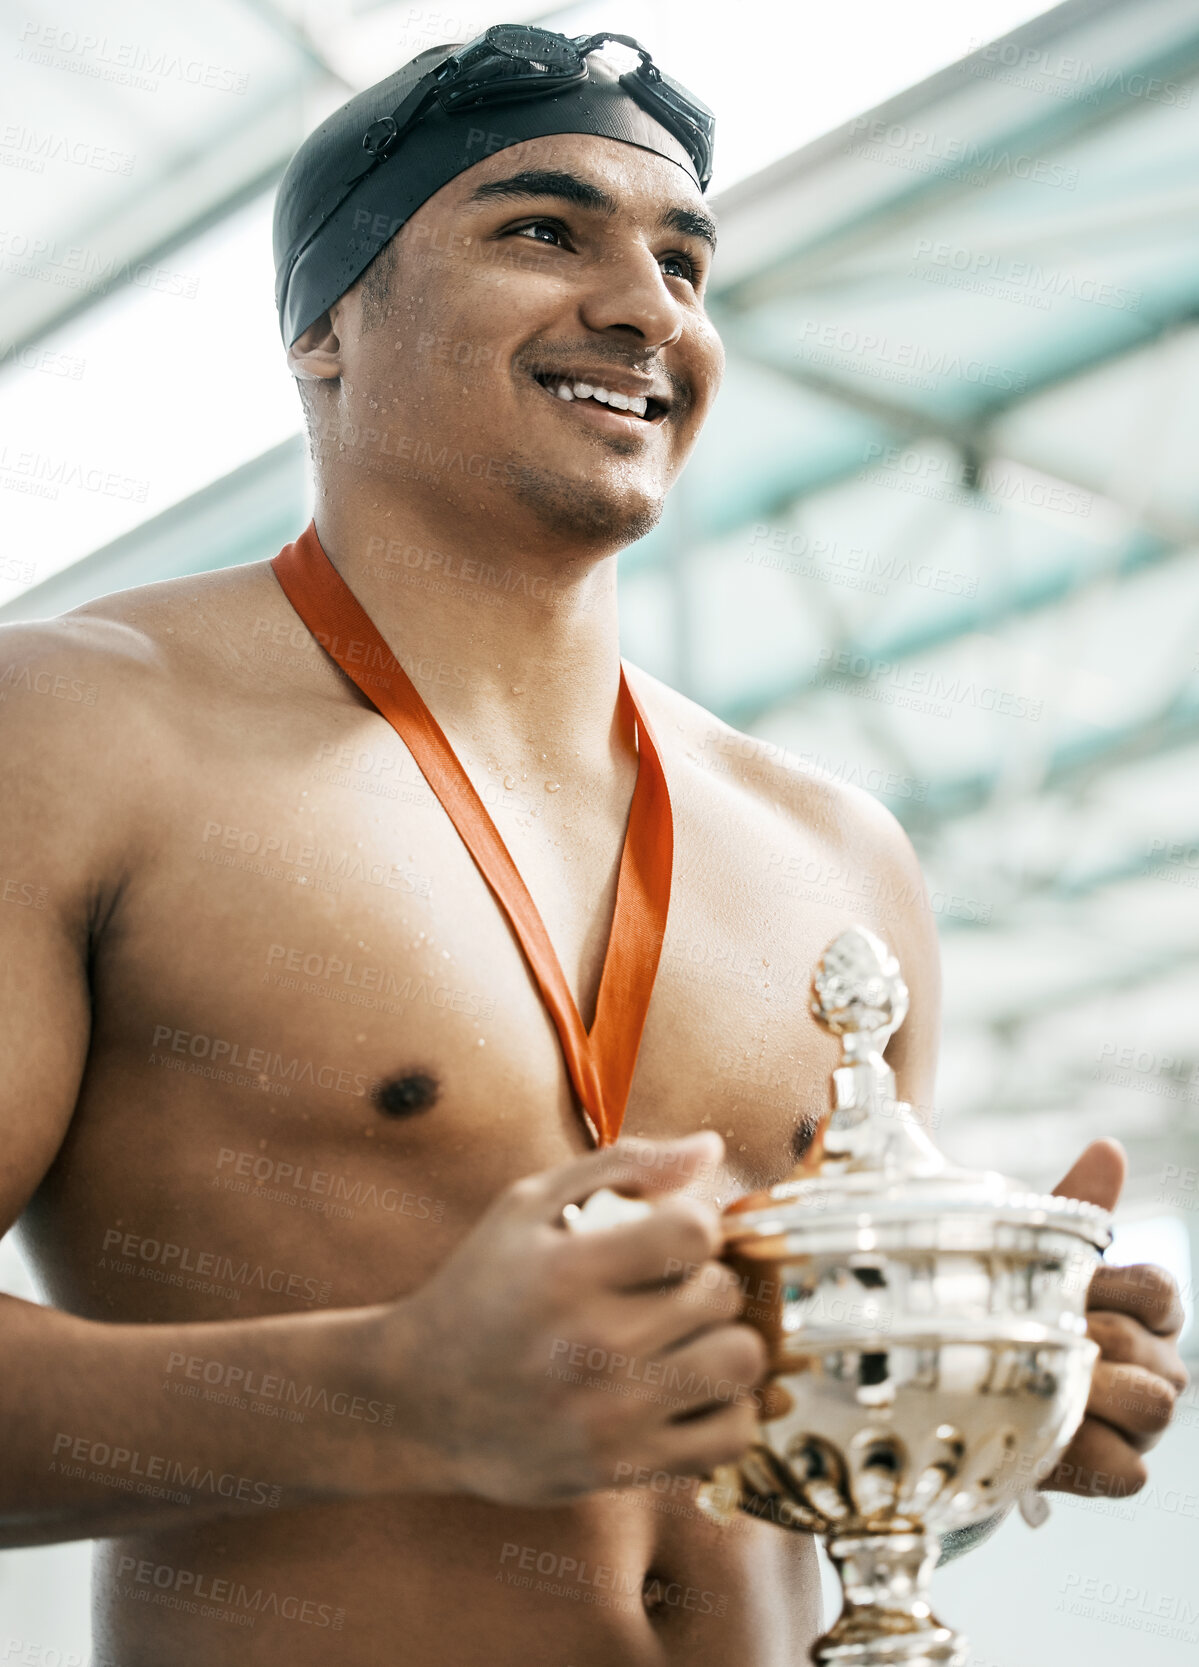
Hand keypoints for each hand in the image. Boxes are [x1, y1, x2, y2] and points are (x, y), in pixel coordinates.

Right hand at [372, 1132, 767, 1505]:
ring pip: (740, 1365)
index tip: (671, 1239)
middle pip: (722, 1296)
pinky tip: (690, 1390)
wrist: (417, 1400)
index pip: (696, 1231)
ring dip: (727, 1343)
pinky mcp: (622, 1467)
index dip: (697, 1226)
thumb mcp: (526, 1206)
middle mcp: (592, 1345)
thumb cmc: (479, 1288)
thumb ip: (622, 1166)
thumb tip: (710, 1148)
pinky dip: (726, 1410)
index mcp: (568, 1270)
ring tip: (692, 1338)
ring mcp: (610, 1414)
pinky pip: (728, 1437)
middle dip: (707, 1282)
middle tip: (675, 1289)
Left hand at [1040, 1139, 1188, 1498]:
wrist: (967, 1374)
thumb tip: (1109, 1148)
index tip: (1069, 1290)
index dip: (1113, 1291)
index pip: (1159, 1292)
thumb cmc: (1018, 1303)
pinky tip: (1046, 1430)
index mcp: (1146, 1308)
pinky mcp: (1117, 1467)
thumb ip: (1078, 1207)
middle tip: (1036, 1339)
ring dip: (1091, 1394)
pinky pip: (1132, 1471)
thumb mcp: (1039, 1255)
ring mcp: (1142, 1420)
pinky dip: (1090, 1450)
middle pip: (1147, 1350)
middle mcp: (1156, 1363)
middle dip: (1088, 1343)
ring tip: (1039, 1382)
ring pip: (1152, 1407)